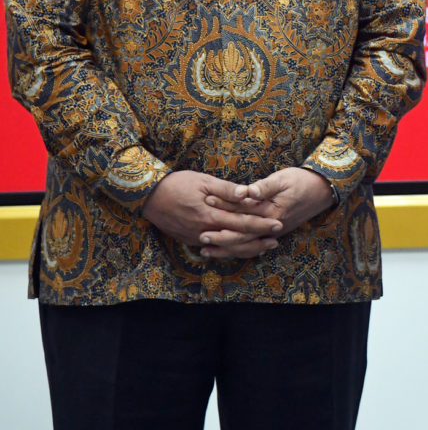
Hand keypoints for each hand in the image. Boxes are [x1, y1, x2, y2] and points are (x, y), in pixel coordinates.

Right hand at [144, 170, 281, 257]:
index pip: (241, 223)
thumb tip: (248, 193)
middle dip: (258, 240)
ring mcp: (195, 238)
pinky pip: (213, 247)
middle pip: (236, 240)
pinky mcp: (188, 240)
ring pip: (225, 248)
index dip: (261, 224)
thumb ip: (226, 189)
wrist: (147, 195)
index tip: (277, 224)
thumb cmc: (177, 184)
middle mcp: (203, 231)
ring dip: (245, 248)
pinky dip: (228, 248)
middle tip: (277, 239)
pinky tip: (239, 246)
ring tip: (263, 247)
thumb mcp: (203, 181)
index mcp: (209, 215)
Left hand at [196, 168, 333, 259]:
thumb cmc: (302, 181)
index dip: (225, 205)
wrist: (323, 190)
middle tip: (200, 235)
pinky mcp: (274, 232)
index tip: (207, 200)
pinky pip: (253, 245)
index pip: (244, 211)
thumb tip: (247, 191)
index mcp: (273, 212)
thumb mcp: (284, 178)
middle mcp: (273, 226)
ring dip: (226, 248)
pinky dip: (238, 249)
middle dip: (221, 236)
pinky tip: (225, 251)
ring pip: (247, 245)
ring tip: (206, 250)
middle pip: (243, 235)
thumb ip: (264, 187)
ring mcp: (274, 232)